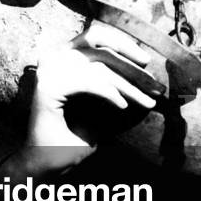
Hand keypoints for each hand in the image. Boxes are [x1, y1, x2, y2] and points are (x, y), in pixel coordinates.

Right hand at [3, 22, 156, 177]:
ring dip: (127, 85)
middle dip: (129, 54)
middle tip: (152, 77)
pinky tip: (123, 107)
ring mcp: (48, 70)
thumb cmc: (75, 136)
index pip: (96, 37)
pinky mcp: (47, 87)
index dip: (125, 46)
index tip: (148, 67)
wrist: (49, 163)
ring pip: (98, 65)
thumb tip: (147, 75)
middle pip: (97, 39)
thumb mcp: (101, 105)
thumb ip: (116, 85)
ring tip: (146, 102)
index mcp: (63, 55)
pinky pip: (88, 82)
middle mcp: (53, 57)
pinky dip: (109, 93)